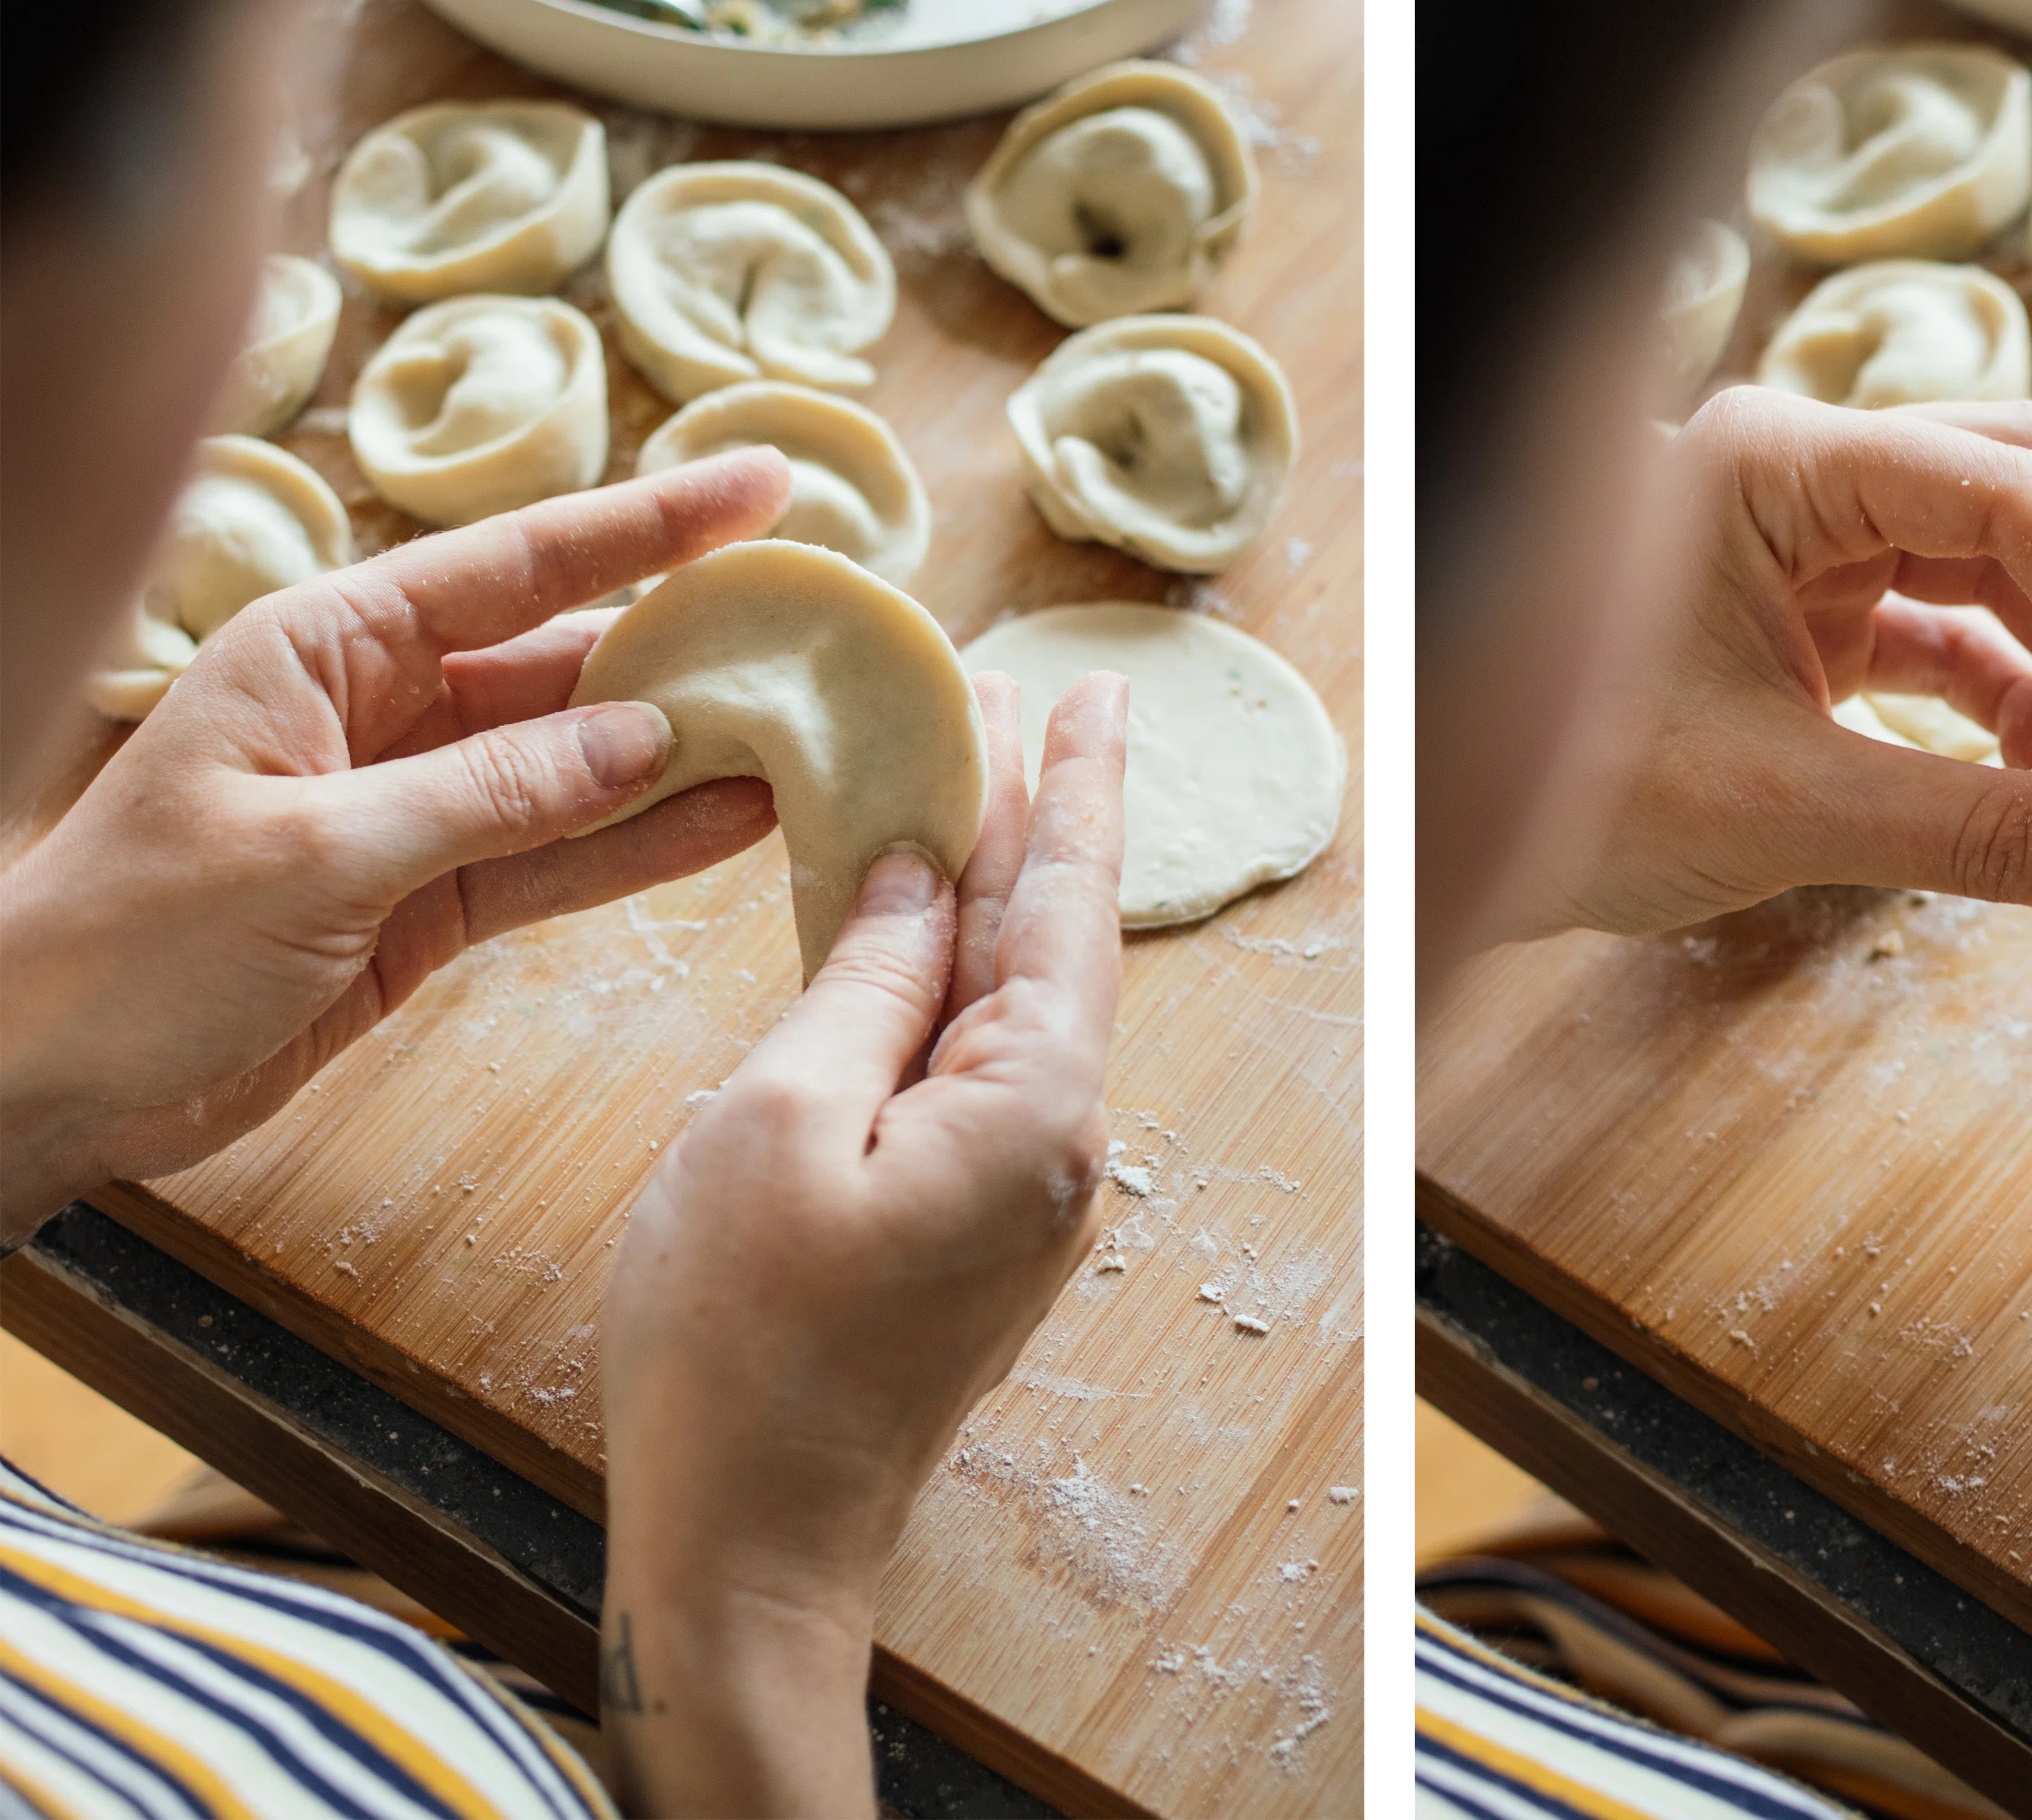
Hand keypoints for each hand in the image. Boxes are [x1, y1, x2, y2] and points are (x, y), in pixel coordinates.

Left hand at [0, 450, 790, 1241]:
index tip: (763, 484)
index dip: (647, 526)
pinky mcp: (427, 901)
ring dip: (688, 758)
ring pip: (579, 766)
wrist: (44, 1084)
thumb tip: (647, 736)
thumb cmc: (130, 943)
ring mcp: (411, 808)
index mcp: (324, 648)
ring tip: (812, 736)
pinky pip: (559, 857)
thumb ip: (491, 792)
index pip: (514, 564)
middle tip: (816, 633)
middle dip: (690, 649)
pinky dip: (644, 846)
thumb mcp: (314, 851)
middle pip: (564, 662)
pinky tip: (739, 826)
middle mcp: (378, 709)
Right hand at [594, 671, 1124, 1819]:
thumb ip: (862, 982)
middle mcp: (1066, 1147)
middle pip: (1054, 946)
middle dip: (1032, 822)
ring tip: (967, 790)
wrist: (753, 1543)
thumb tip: (914, 876)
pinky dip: (955, 988)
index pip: (1066, 903)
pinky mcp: (984, 1229)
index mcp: (1034, 1107)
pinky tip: (920, 940)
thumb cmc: (738, 1343)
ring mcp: (1031, 1195)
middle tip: (1019, 703)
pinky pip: (985, 1071)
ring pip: (1020, 1008)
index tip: (1093, 688)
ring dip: (990, 901)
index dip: (1071, 785)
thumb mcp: (776, 1120)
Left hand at [1518, 388, 2031, 937]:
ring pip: (2006, 556)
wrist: (1448, 822)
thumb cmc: (1562, 785)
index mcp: (1774, 465)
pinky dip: (2031, 704)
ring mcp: (1815, 539)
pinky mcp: (1816, 612)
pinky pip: (1957, 635)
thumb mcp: (1780, 808)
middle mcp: (1806, 473)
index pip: (2003, 488)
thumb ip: (1974, 829)